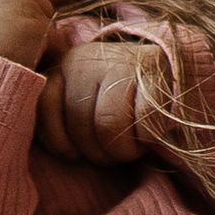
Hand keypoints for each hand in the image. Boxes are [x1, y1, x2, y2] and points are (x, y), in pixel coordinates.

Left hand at [35, 37, 161, 164]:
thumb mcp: (83, 106)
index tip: (80, 152)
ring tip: (134, 146)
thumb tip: (41, 149)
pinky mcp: (153, 71)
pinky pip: (144, 122)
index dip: (64, 144)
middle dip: (99, 154)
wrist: (173, 74)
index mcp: (63, 68)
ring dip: (125, 150)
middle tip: (115, 152)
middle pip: (80, 128)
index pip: (45, 112)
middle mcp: (84, 60)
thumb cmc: (122, 104)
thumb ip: (62, 119)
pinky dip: (150, 138)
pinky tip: (153, 134)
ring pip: (109, 127)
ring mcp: (119, 62)